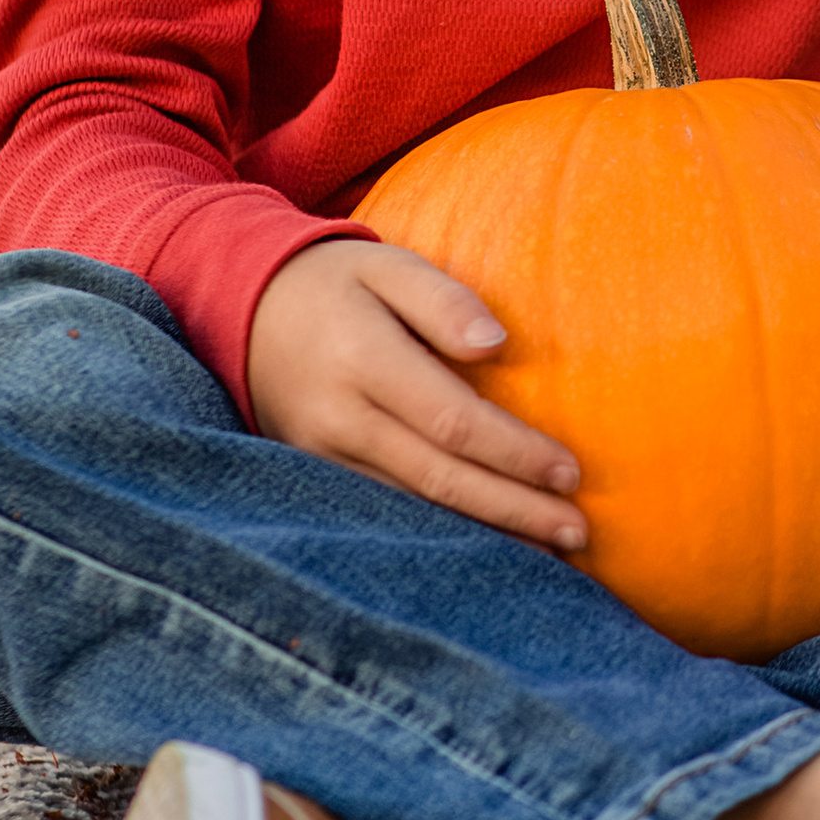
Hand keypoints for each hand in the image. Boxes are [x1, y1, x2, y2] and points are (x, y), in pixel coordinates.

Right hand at [246, 238, 585, 551]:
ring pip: (413, 510)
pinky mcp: (314, 477)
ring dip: (484, 536)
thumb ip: (444, 300)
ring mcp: (320, 456)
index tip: (571, 473)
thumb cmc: (336, 283)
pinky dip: (440, 536)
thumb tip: (497, 346)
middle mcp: (338, 417)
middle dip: (514, 511)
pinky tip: (487, 549)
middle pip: (439, 479)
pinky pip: (385, 515)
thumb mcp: (388, 265)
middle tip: (578, 532)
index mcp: (362, 358)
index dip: (514, 453)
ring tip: (550, 553)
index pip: (452, 421)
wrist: (241, 311)